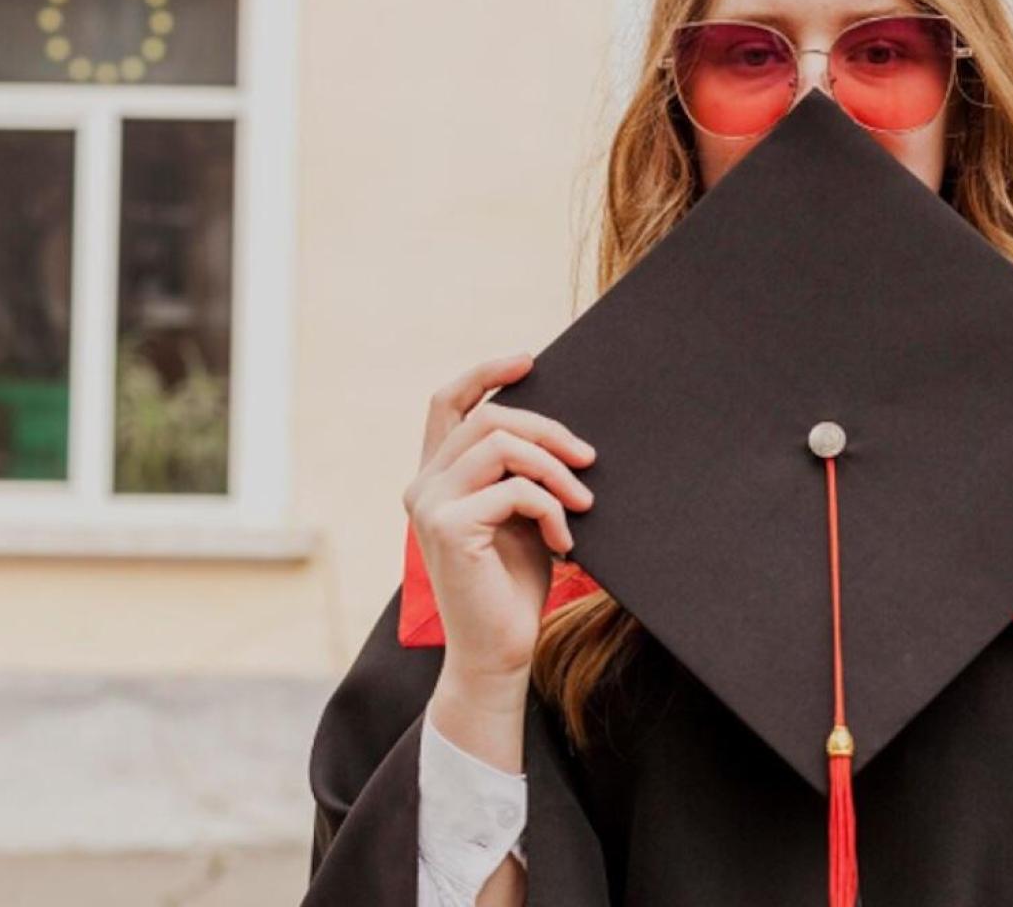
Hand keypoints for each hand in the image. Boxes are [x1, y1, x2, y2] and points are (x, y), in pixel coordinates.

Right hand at [402, 352, 597, 685]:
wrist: (500, 651)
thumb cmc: (515, 585)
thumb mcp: (522, 515)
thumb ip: (522, 472)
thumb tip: (563, 432)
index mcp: (437, 476)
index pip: (448, 402)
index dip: (485, 372)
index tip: (530, 361)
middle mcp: (423, 484)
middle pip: (488, 417)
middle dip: (548, 430)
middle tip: (588, 459)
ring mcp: (430, 504)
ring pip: (501, 444)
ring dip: (554, 469)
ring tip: (583, 502)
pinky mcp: (447, 527)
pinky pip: (514, 490)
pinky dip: (550, 509)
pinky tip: (564, 541)